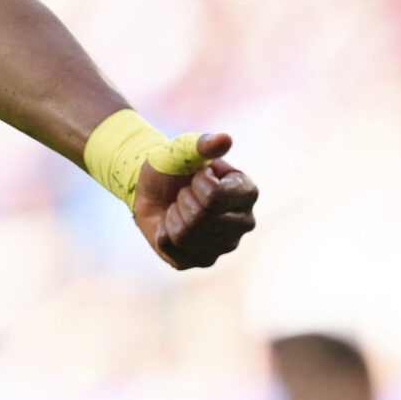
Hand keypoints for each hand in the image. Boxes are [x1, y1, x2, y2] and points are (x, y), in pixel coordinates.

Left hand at [132, 133, 257, 269]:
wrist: (153, 187)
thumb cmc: (175, 166)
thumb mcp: (184, 149)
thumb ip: (203, 144)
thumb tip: (225, 139)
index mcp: (247, 192)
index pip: (215, 197)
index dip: (196, 183)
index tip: (196, 176)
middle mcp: (244, 222)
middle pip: (201, 218)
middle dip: (182, 200)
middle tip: (184, 194)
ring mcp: (226, 245)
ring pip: (186, 235)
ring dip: (172, 216)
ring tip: (179, 208)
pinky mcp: (204, 260)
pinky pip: (173, 250)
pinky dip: (163, 233)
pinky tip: (172, 225)